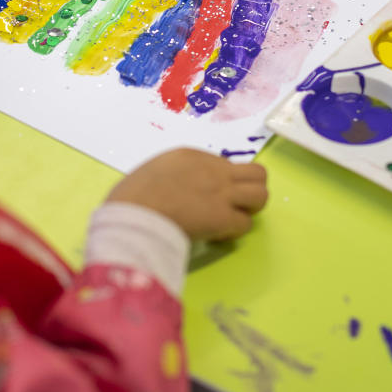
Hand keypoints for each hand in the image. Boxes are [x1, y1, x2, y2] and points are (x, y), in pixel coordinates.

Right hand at [106, 148, 268, 241]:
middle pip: (256, 174)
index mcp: (191, 156)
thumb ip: (171, 176)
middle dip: (249, 190)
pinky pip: (245, 224)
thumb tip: (173, 190)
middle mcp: (213, 170)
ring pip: (261, 195)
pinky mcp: (224, 217)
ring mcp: (222, 193)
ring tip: (230, 219)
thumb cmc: (130, 196)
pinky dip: (233, 231)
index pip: (224, 165)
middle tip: (232, 205)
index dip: (219, 182)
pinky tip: (216, 235)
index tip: (205, 196)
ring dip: (249, 209)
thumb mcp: (152, 171)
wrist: (134, 213)